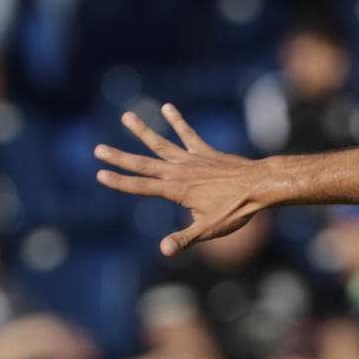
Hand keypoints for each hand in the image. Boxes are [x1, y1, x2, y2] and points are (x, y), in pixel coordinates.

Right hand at [94, 104, 267, 255]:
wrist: (260, 186)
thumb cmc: (236, 209)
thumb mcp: (209, 229)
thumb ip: (184, 239)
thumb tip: (164, 251)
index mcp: (177, 190)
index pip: (141, 187)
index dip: (120, 182)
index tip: (100, 174)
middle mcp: (180, 172)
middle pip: (144, 164)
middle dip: (120, 158)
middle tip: (98, 149)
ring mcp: (192, 159)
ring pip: (162, 143)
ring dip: (143, 131)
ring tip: (127, 116)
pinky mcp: (205, 152)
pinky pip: (188, 134)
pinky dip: (177, 121)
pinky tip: (167, 108)